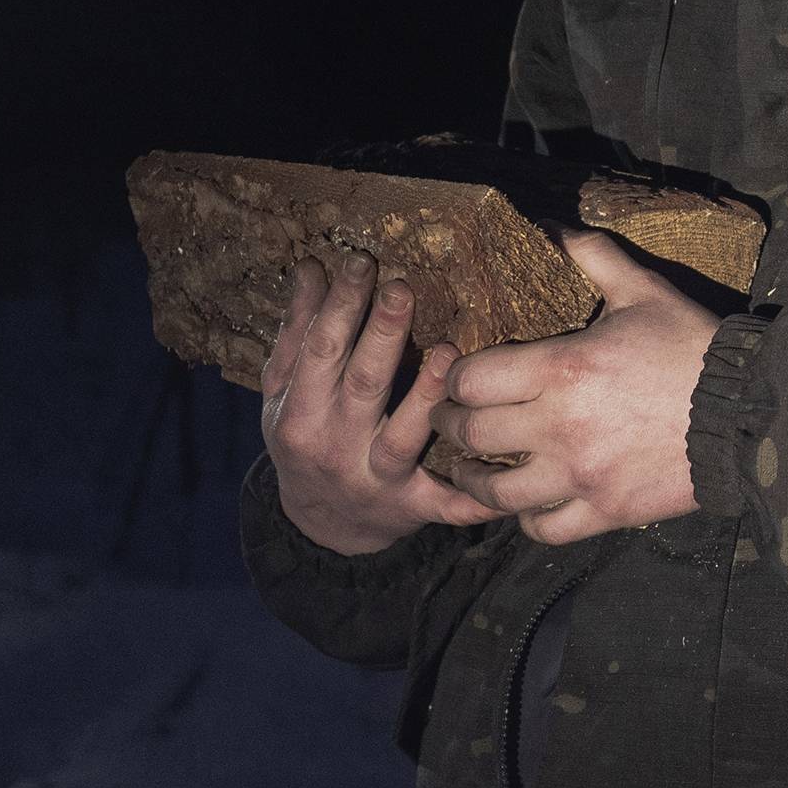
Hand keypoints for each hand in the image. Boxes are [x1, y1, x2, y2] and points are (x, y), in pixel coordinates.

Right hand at [259, 253, 505, 555]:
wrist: (322, 525)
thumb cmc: (307, 438)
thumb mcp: (286, 391)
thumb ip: (299, 332)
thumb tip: (311, 268)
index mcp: (301, 412)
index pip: (321, 349)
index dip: (340, 306)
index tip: (361, 262)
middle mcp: (335, 445)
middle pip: (363, 383)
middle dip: (383, 334)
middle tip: (402, 287)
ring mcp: (375, 478)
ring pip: (403, 436)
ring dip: (426, 395)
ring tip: (448, 351)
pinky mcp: (412, 507)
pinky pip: (445, 502)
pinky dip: (472, 497)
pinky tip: (501, 484)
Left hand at [432, 230, 719, 544]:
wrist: (748, 411)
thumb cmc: (692, 347)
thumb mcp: (643, 291)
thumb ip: (594, 256)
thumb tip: (553, 225)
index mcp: (562, 368)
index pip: (472, 379)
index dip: (455, 379)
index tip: (457, 380)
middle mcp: (559, 426)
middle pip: (473, 433)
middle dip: (451, 424)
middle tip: (451, 420)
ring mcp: (579, 474)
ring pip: (497, 492)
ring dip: (474, 480)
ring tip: (471, 471)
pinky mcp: (604, 510)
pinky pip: (545, 528)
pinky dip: (528, 520)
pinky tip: (528, 507)